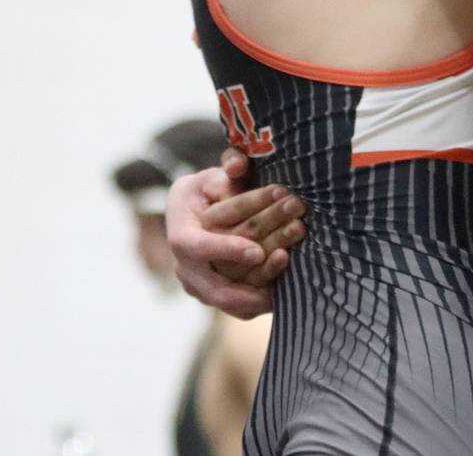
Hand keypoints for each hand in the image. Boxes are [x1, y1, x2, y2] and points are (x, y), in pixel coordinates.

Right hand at [167, 150, 306, 318]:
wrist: (198, 217)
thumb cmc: (208, 192)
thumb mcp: (211, 176)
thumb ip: (226, 169)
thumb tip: (238, 165)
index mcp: (181, 236)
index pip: (198, 248)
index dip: (225, 250)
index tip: (256, 250)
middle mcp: (186, 269)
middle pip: (217, 284)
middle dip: (256, 270)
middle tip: (287, 252)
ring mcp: (202, 288)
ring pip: (231, 298)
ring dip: (264, 283)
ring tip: (291, 260)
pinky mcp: (220, 297)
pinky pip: (241, 308)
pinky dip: (263, 300)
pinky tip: (287, 288)